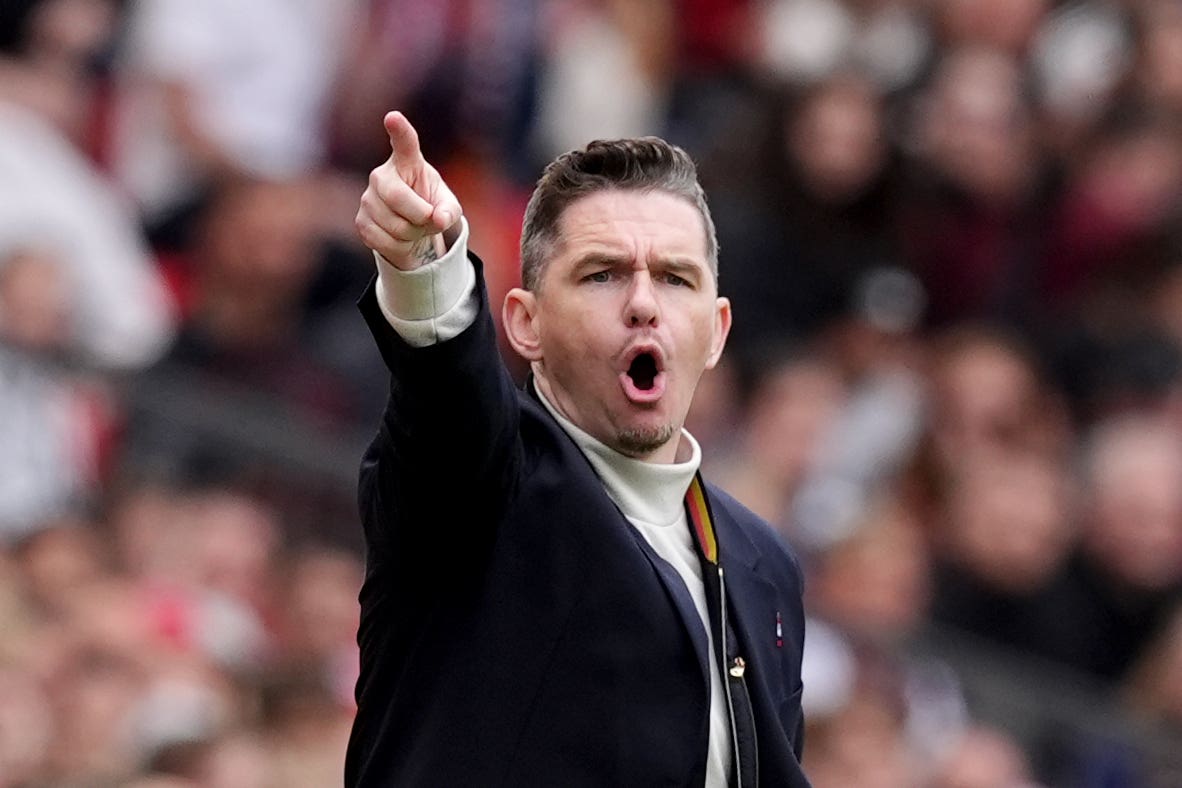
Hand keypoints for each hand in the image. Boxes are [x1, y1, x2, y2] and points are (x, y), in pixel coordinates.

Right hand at [355, 112, 462, 270]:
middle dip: (420, 215)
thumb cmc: (430, 206)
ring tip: (414, 226)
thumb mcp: (447, 207)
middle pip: (397, 197)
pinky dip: (401, 246)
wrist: (411, 228)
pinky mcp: (360, 221)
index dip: (399, 130)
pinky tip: (400, 237)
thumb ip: (449, 211)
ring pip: (395, 225)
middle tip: (429, 217)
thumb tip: (438, 219)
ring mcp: (367, 198)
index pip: (404, 143)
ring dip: (413, 234)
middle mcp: (382, 175)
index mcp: (407, 162)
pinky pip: (385, 241)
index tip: (393, 117)